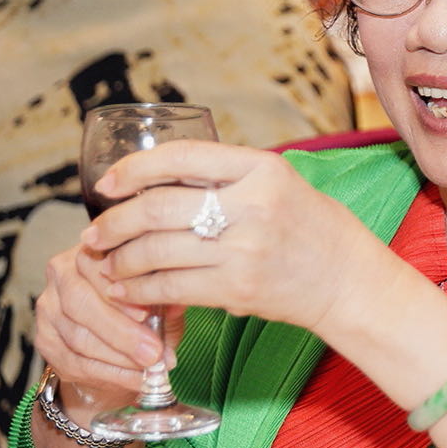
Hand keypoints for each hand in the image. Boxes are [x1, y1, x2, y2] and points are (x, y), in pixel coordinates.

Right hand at [33, 238, 186, 412]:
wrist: (114, 345)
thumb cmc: (143, 311)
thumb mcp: (160, 300)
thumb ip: (165, 300)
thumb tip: (176, 304)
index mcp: (90, 251)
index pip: (95, 266)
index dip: (119, 293)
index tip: (147, 315)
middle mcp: (61, 274)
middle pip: (80, 303)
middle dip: (120, 332)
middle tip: (153, 353)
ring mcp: (48, 308)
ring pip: (78, 336)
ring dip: (118, 357)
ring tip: (151, 368)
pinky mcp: (45, 341)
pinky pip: (75, 362)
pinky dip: (110, 374)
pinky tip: (136, 379)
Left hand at [84, 139, 390, 338]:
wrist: (351, 284)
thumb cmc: (316, 232)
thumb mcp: (282, 186)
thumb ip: (230, 180)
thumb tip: (160, 180)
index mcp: (264, 169)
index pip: (181, 157)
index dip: (133, 168)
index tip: (107, 183)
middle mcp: (253, 205)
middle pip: (157, 207)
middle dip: (114, 223)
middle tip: (94, 234)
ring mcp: (245, 249)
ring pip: (156, 250)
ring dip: (120, 261)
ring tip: (108, 265)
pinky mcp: (238, 288)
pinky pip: (171, 286)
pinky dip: (140, 290)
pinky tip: (128, 290)